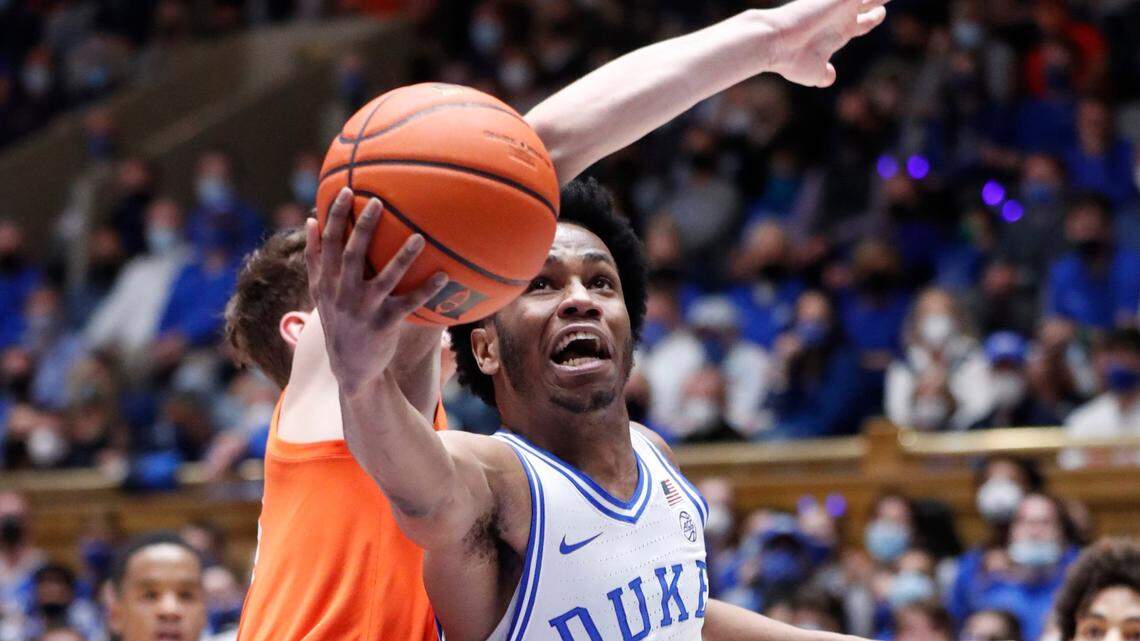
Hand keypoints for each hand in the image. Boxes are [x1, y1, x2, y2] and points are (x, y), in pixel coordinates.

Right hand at [305, 188, 448, 396]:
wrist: (350, 366)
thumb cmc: (338, 319)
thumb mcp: (319, 291)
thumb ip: (314, 258)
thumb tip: (310, 220)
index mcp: (326, 281)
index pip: (327, 243)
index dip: (335, 216)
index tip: (345, 190)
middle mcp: (342, 293)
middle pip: (351, 254)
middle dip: (364, 227)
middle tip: (378, 202)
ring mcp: (364, 309)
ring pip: (384, 278)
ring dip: (402, 257)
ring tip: (420, 237)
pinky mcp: (384, 324)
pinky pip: (408, 304)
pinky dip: (426, 290)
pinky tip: (443, 276)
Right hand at [760, 0, 888, 86]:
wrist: (775, 41)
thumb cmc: (792, 60)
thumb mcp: (814, 73)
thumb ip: (825, 74)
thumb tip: (829, 78)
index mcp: (839, 32)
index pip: (864, 21)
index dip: (874, 17)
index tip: (881, 11)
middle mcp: (841, 16)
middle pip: (870, 1)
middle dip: (879, 0)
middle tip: (884, 0)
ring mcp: (841, 4)